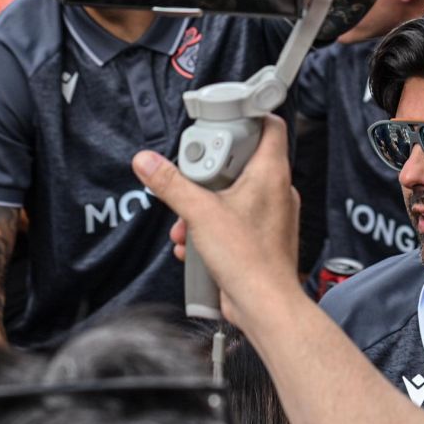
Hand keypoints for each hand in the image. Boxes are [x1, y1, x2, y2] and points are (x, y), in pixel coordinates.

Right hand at [134, 115, 301, 331]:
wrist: (264, 305)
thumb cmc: (248, 259)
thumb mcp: (199, 213)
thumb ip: (172, 185)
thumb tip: (148, 162)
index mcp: (271, 173)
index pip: (269, 126)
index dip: (245, 119)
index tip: (219, 124)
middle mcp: (276, 190)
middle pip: (242, 161)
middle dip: (209, 173)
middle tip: (191, 180)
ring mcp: (271, 215)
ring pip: (234, 194)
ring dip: (205, 206)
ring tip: (187, 222)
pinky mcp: (262, 237)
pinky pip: (235, 220)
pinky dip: (213, 227)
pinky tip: (194, 242)